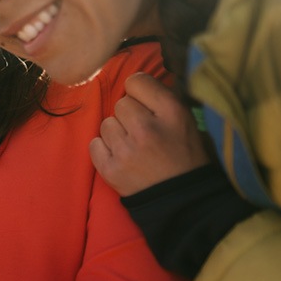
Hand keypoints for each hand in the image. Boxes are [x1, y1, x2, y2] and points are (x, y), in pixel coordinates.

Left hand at [90, 72, 209, 195]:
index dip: (138, 91)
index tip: (143, 102)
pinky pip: (94, 144)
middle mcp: (147, 128)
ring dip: (117, 133)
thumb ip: (161, 99)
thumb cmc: (184, 156)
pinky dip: (104, 149)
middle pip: (120, 103)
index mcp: (171, 112)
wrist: (181, 199)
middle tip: (142, 131)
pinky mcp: (110, 169)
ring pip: (106, 123)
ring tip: (133, 146)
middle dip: (129, 115)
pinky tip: (121, 157)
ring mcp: (126, 150)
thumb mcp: (186, 121)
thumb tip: (135, 82)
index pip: (136, 81)